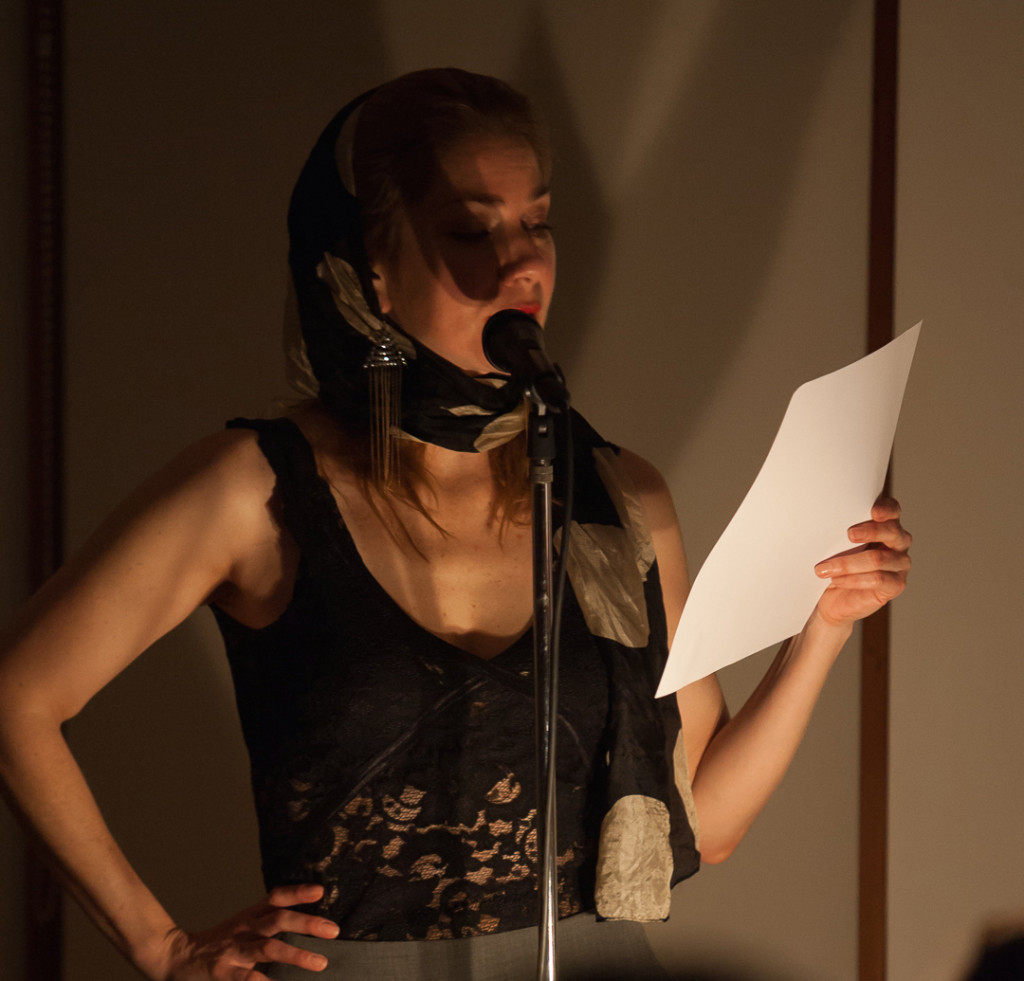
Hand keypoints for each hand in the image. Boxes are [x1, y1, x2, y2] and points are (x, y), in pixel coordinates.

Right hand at [157, 884, 337, 979]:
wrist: (176, 956)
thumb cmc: (219, 942)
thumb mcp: (243, 924)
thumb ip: (268, 921)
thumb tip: (307, 922)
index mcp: (250, 915)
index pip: (276, 897)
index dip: (297, 892)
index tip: (320, 891)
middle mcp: (245, 929)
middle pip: (278, 919)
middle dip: (307, 924)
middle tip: (334, 930)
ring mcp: (235, 951)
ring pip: (269, 948)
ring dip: (297, 955)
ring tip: (320, 963)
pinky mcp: (224, 973)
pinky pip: (249, 978)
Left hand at [812, 496, 910, 627]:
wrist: (831, 599)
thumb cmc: (834, 564)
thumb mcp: (834, 544)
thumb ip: (838, 529)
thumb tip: (820, 518)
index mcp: (885, 525)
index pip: (892, 510)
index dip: (886, 509)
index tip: (873, 511)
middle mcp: (897, 542)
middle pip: (892, 532)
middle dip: (869, 531)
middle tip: (849, 535)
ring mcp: (899, 564)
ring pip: (878, 559)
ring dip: (847, 563)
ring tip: (823, 569)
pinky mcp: (896, 585)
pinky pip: (877, 580)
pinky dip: (853, 579)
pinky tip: (836, 580)